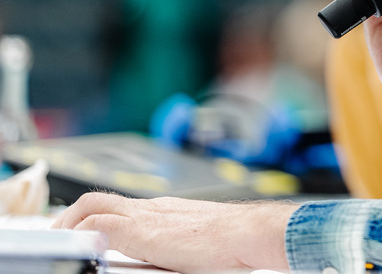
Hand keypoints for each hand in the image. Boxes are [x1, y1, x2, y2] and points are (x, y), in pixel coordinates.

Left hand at [52, 193, 296, 272]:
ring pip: (93, 206)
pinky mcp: (142, 231)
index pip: (121, 205)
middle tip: (61, 235)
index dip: (96, 215)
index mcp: (166, 210)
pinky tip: (78, 248)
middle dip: (72, 216)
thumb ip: (182, 240)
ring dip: (71, 223)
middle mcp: (153, 207)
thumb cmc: (236, 239)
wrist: (248, 232)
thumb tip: (179, 254)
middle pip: (100, 199)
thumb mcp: (202, 237)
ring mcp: (146, 215)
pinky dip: (82, 233)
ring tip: (61, 241)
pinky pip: (98, 225)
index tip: (84, 231)